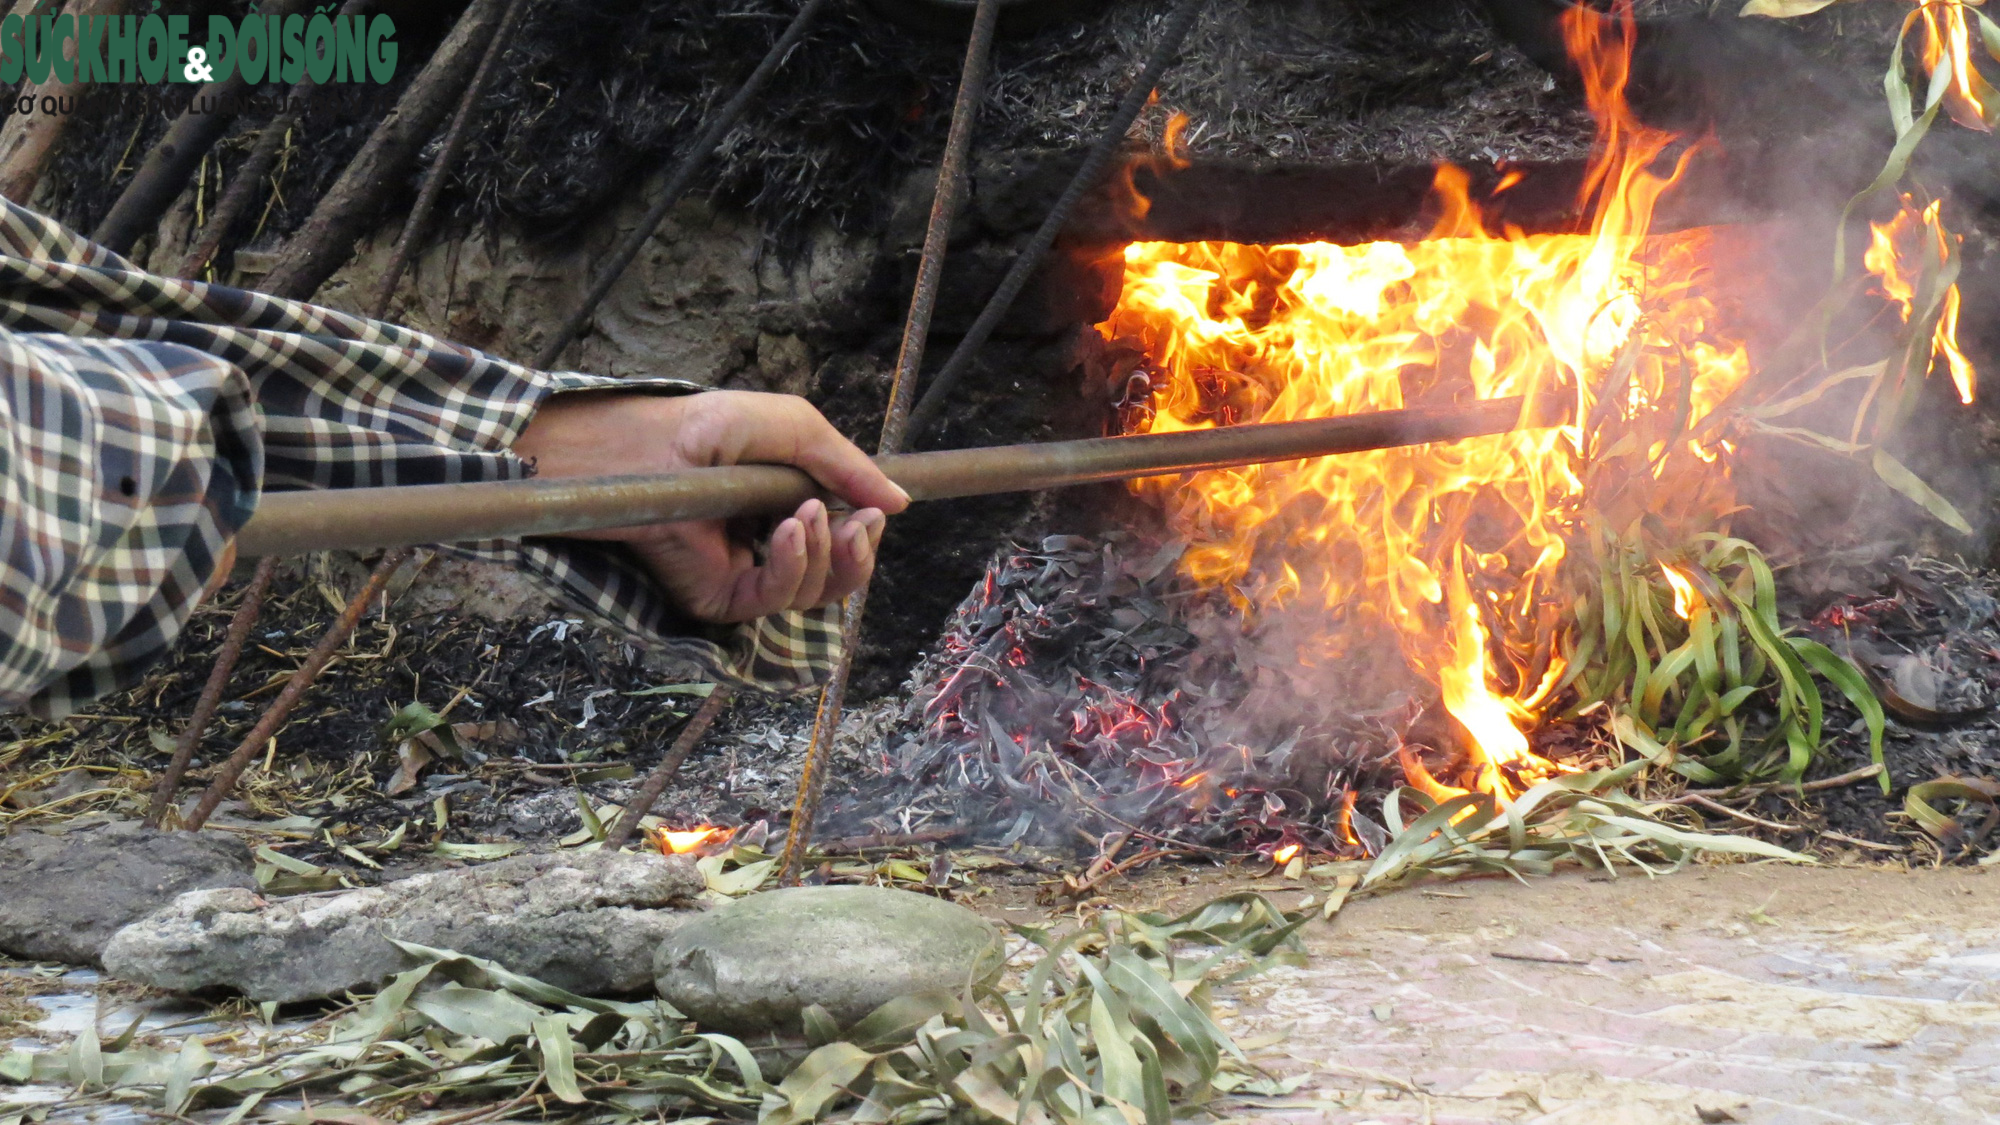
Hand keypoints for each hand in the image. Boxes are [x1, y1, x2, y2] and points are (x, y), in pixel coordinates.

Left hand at [511, 390, 907, 623]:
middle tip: (859, 522)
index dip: (865, 534)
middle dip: (858, 553)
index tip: (878, 511)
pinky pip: (776, 600)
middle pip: (838, 577)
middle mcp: (769, 547)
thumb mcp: (794, 428)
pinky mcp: (721, 597)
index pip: (843, 541)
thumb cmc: (706, 429)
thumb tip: (899, 502)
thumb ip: (847, 465)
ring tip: (809, 514)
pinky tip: (790, 531)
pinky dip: (793, 567)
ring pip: (814, 594)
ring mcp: (746, 575)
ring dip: (826, 555)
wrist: (647, 447)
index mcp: (788, 508)